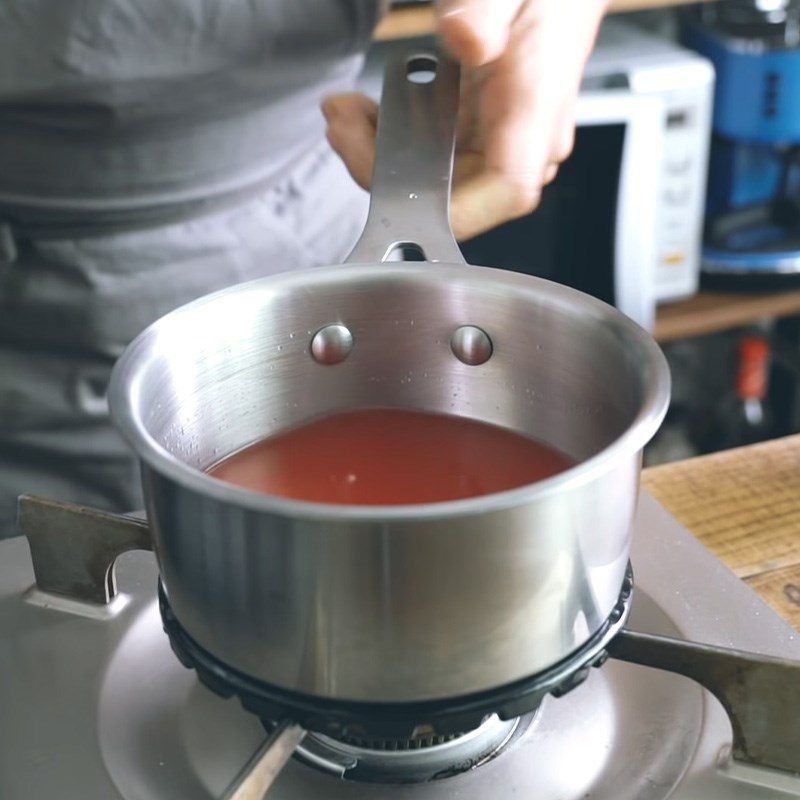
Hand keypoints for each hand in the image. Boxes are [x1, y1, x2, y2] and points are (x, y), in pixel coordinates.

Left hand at [322, 0, 608, 240]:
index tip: (390, 189)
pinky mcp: (477, 141)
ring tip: (345, 111)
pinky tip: (366, 111)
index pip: (507, 189)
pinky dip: (391, 144)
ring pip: (434, 183)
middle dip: (386, 172)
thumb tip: (465, 39)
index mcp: (538, 107)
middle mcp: (523, 143)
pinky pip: (431, 162)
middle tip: (342, 124)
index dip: (451, 208)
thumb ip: (486, 10)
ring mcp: (499, 148)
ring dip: (379, 158)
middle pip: (455, 195)